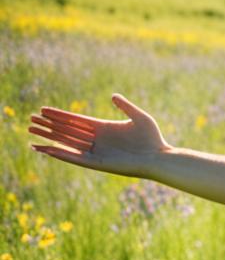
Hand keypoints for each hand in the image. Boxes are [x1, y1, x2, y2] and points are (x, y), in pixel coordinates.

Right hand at [28, 94, 173, 177]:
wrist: (159, 157)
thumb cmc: (152, 138)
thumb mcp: (139, 117)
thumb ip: (125, 106)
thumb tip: (112, 95)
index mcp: (104, 128)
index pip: (76, 120)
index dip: (60, 115)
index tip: (43, 110)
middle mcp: (97, 139)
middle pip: (67, 130)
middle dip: (49, 125)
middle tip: (30, 120)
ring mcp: (96, 151)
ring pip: (67, 143)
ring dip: (49, 138)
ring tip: (32, 132)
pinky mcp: (97, 163)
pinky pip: (75, 158)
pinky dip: (60, 153)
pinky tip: (46, 148)